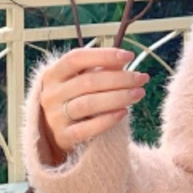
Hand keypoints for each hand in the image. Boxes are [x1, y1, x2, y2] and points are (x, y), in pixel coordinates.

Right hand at [36, 45, 150, 166]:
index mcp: (53, 75)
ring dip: (118, 97)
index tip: (129, 56)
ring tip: (138, 93)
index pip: (76, 58)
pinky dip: (107, 120)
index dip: (103, 55)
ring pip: (88, 104)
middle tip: (142, 78)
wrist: (55, 133)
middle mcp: (51, 94)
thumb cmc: (74, 100)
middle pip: (87, 82)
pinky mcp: (64, 137)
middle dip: (119, 79)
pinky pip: (87, 129)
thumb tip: (123, 59)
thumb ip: (100, 69)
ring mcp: (55, 117)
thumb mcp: (81, 81)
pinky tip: (124, 112)